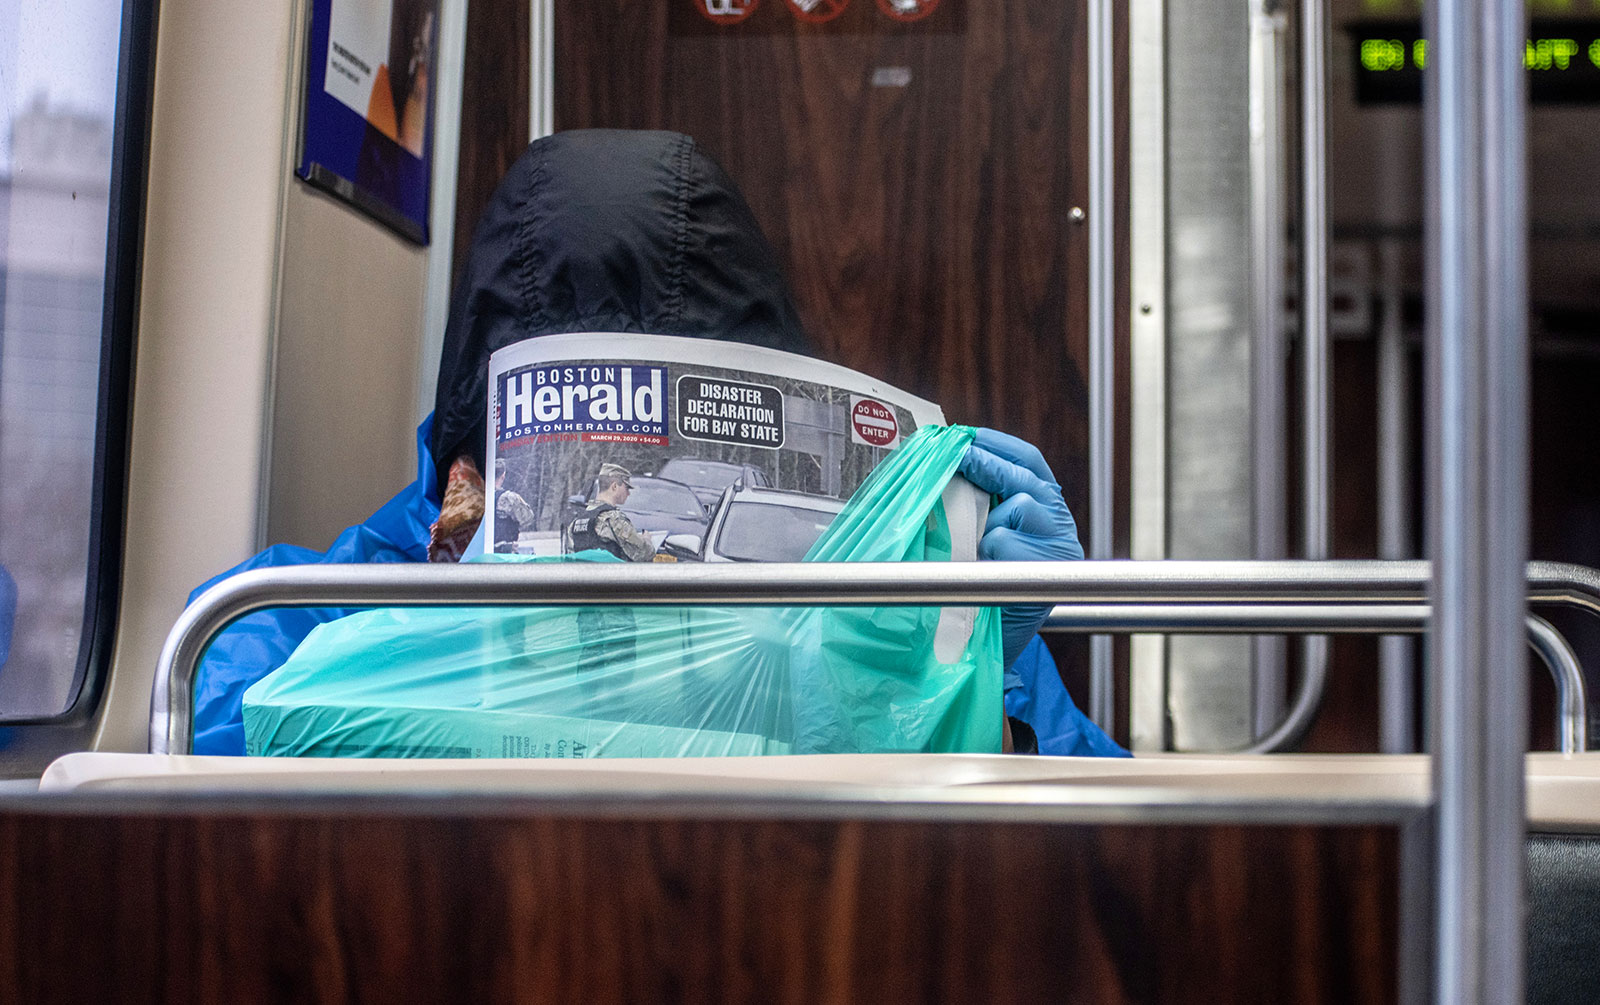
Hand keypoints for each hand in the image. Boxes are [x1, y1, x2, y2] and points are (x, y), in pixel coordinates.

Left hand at [956, 427, 1083, 669]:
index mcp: (1045, 510)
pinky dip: (987, 549)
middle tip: (955, 454)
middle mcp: (1059, 524)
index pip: (1029, 460)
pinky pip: (1004, 540)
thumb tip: (944, 461)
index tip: (966, 434)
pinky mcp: (1048, 570)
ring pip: (1019, 505)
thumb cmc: (981, 588)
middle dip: (986, 462)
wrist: (989, 646)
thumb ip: (978, 502)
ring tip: (980, 542)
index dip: (997, 443)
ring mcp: (1059, 547)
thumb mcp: (982, 535)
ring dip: (989, 518)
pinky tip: (986, 567)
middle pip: (1026, 476)